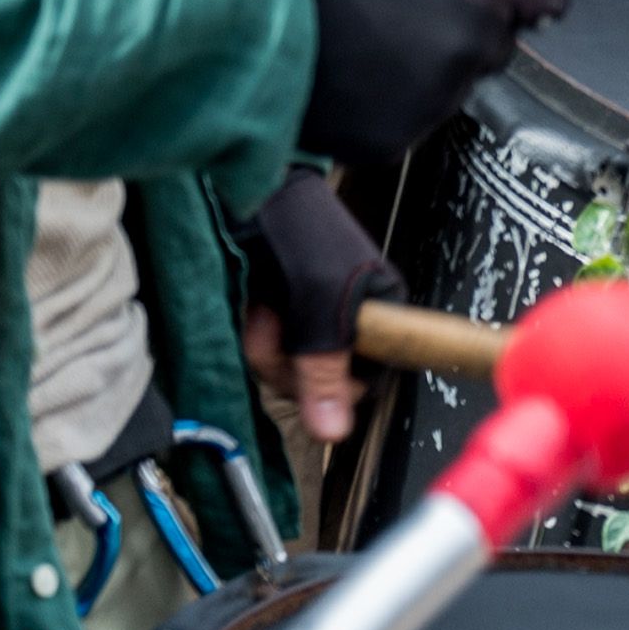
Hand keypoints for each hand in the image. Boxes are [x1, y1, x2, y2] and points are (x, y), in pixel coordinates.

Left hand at [234, 167, 397, 445]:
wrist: (246, 196)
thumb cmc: (298, 230)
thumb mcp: (321, 298)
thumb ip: (326, 365)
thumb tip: (334, 433)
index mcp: (382, 312)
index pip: (369, 380)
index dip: (334, 384)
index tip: (308, 367)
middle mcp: (347, 325)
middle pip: (321, 384)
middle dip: (288, 361)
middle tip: (276, 323)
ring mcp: (308, 326)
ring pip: (286, 374)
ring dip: (265, 347)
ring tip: (263, 307)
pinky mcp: (277, 324)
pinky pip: (263, 358)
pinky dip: (251, 339)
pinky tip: (252, 309)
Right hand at [294, 0, 570, 165]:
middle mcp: (476, 47)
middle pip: (498, 42)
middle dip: (467, 22)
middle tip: (407, 1)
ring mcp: (436, 99)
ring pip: (451, 81)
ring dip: (424, 62)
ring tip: (368, 30)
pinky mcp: (394, 139)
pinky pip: (407, 118)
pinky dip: (385, 100)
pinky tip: (352, 67)